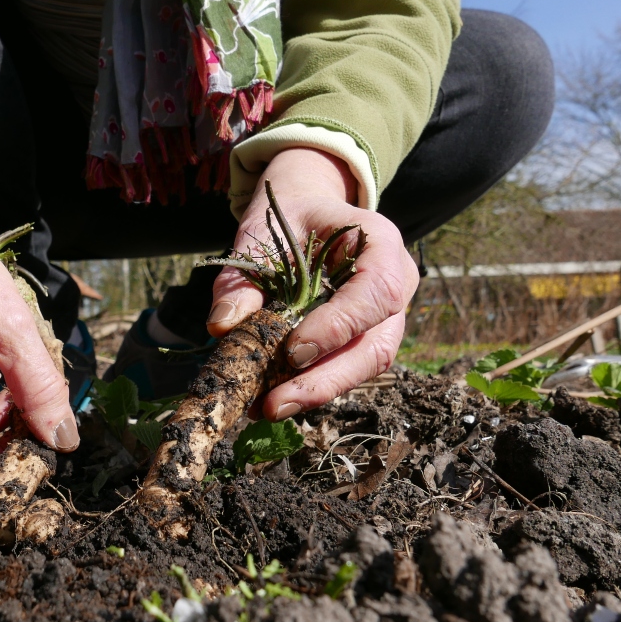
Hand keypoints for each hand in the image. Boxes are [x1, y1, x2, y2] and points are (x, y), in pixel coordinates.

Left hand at [207, 148, 417, 419]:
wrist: (309, 213)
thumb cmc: (287, 219)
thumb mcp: (259, 235)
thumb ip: (241, 278)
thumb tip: (222, 326)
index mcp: (380, 242)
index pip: (375, 292)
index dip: (338, 327)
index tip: (292, 352)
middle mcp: (397, 281)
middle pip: (377, 345)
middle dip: (324, 380)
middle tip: (274, 404)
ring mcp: (389, 315)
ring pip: (366, 367)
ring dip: (316, 392)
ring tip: (265, 407)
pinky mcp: (369, 339)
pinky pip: (348, 369)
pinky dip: (311, 387)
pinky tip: (272, 399)